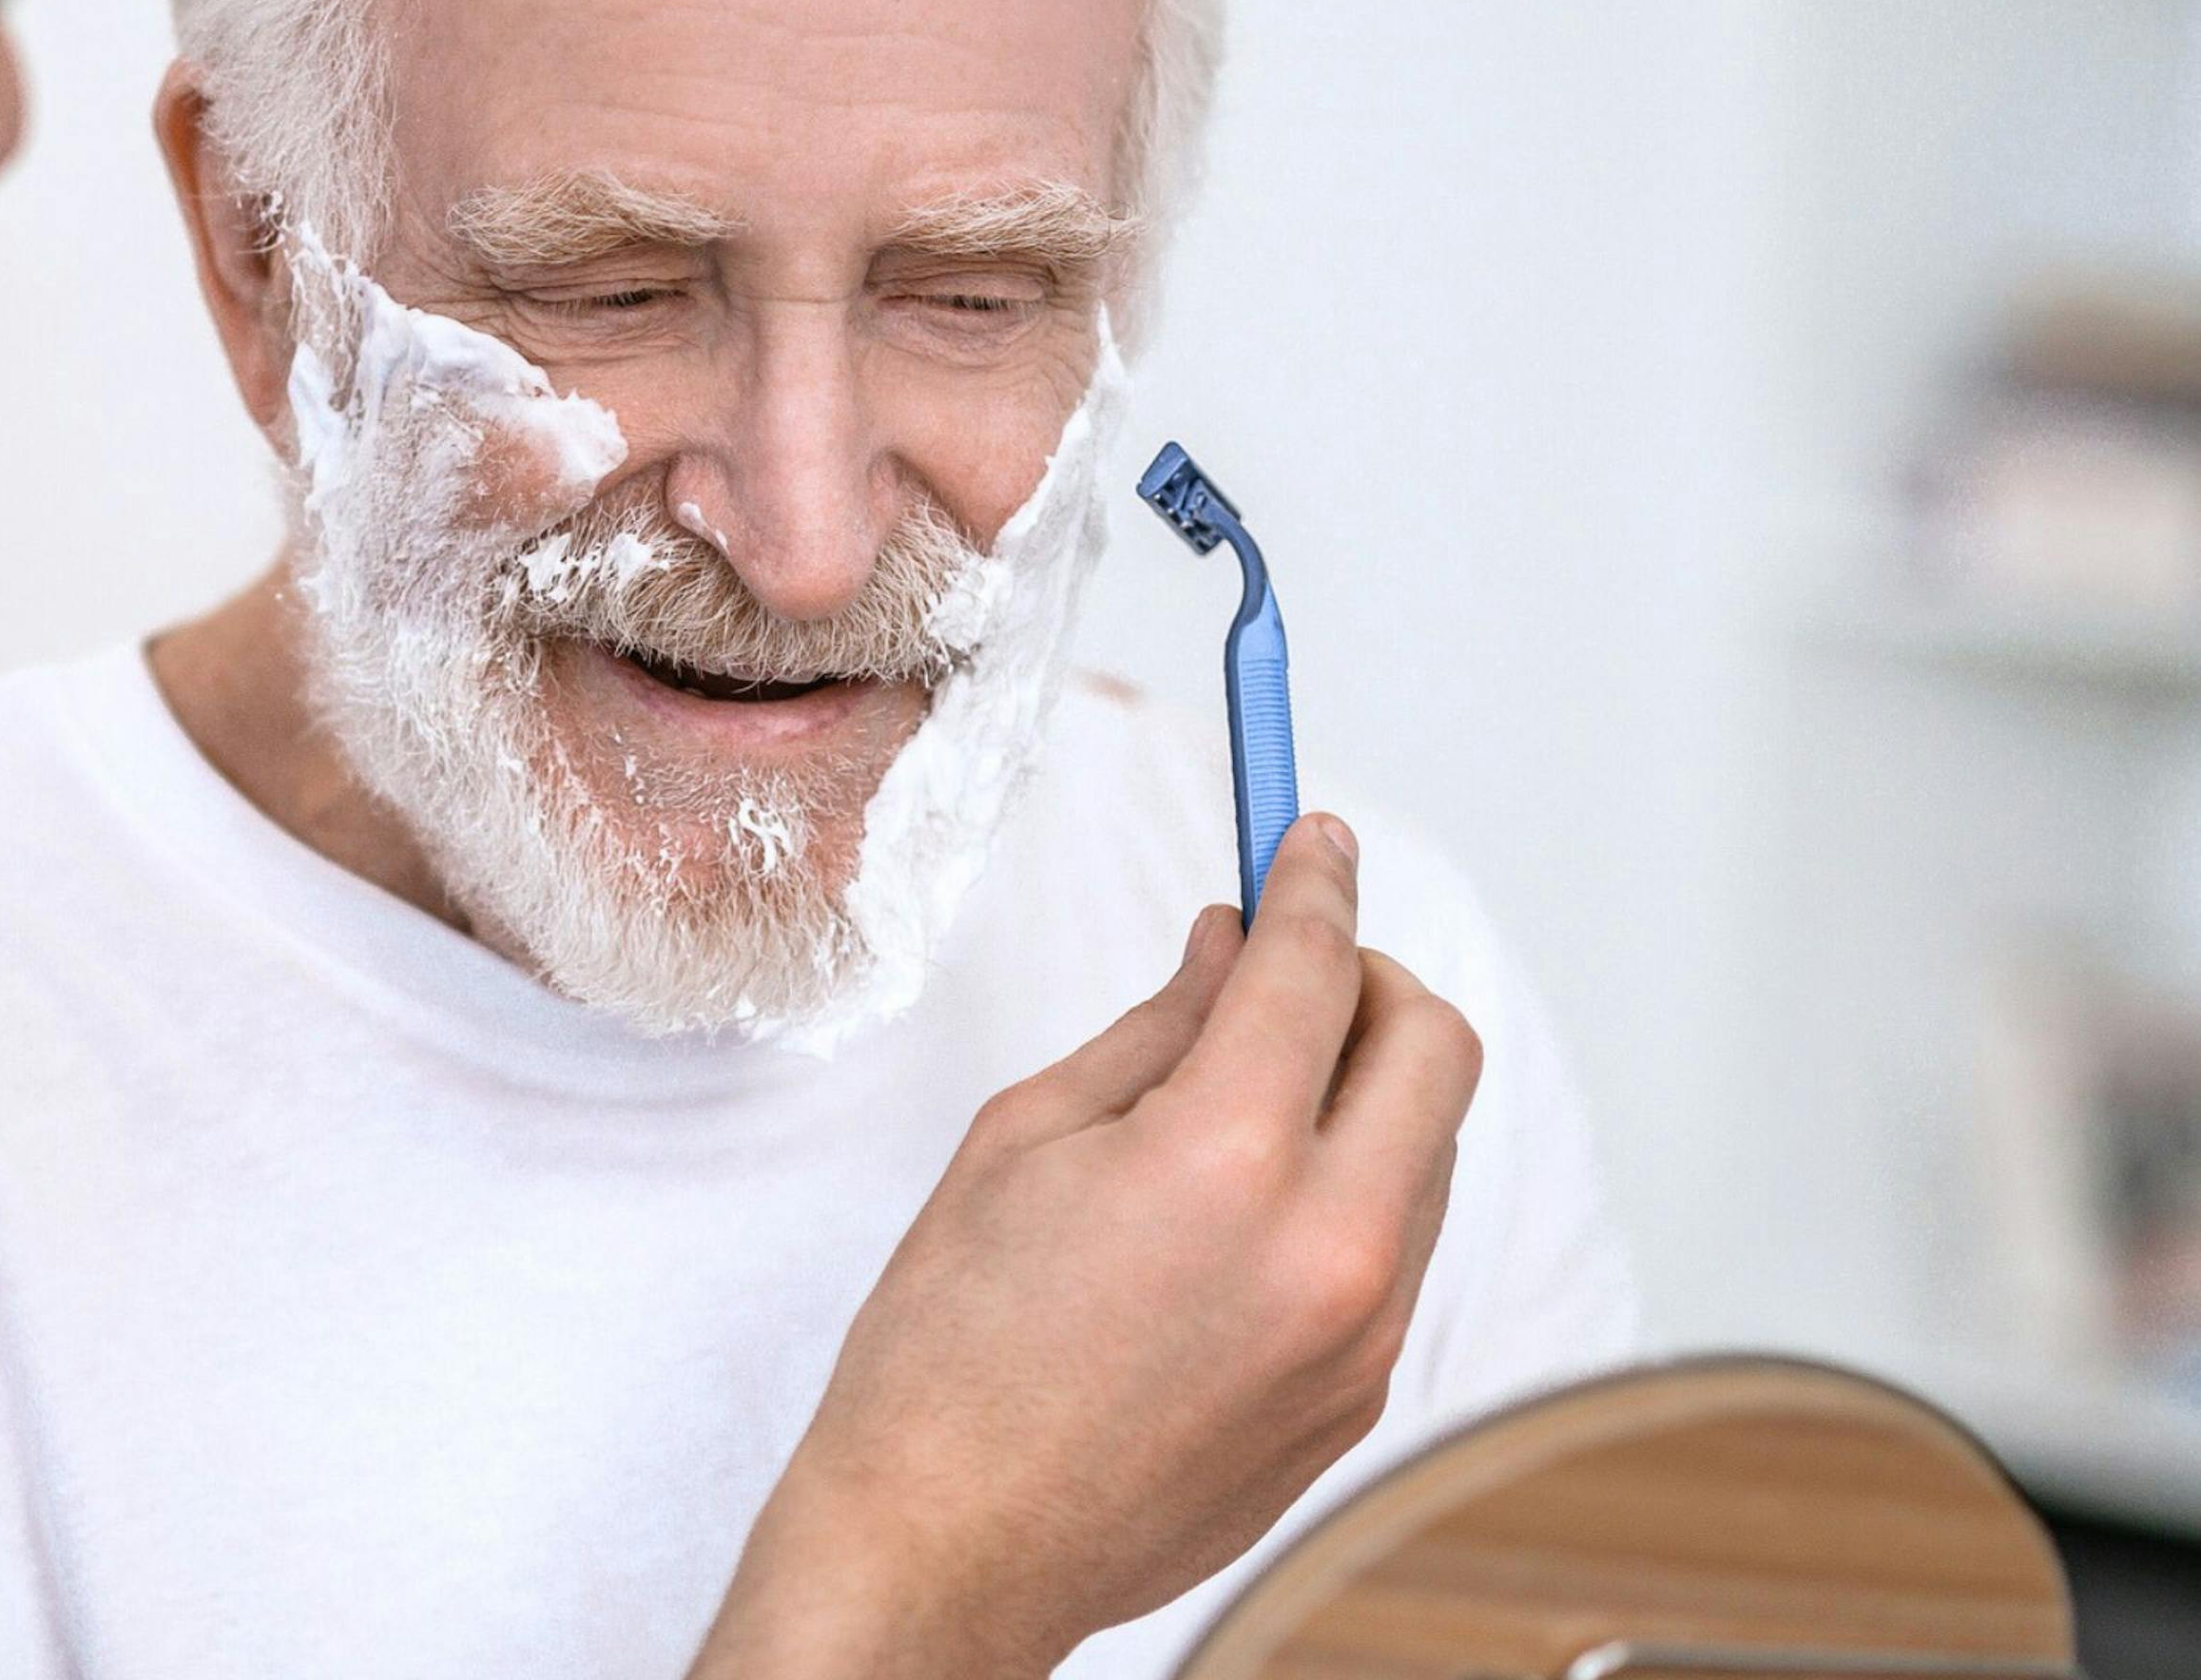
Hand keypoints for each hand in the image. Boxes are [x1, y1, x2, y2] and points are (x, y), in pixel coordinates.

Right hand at [691, 816, 1480, 1679]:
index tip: (1313, 837)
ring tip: (1242, 1097)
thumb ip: (1154, 1029)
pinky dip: (1348, 1188)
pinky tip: (1241, 1206)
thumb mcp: (1023, 1142)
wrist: (951, 1547)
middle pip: (1434, 1049)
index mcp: (1223, 1161)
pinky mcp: (1362, 1399)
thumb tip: (1231, 947)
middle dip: (1374, 979)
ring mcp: (1361, 1336)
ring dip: (1363, 1090)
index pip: (1316, 969)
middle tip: (1297, 966)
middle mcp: (1328, 1247)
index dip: (1315, 880)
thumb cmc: (949, 1352)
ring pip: (1428, 1151)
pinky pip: (1397, 1249)